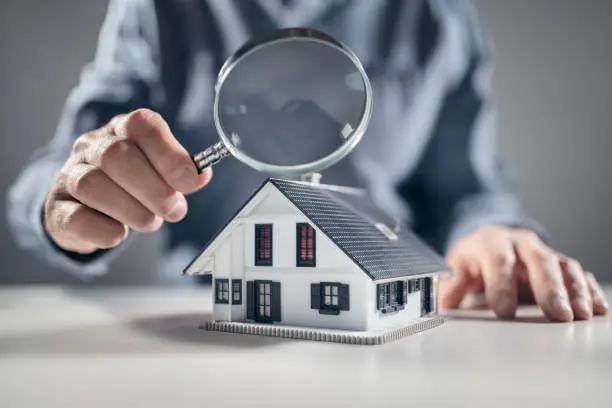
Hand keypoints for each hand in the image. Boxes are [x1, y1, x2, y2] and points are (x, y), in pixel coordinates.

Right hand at [44, 109, 211, 253]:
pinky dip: (103, 230)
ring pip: (92, 184)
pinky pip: (75, 217)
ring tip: (150, 222)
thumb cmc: (131, 185)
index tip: (190, 182)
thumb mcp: (160, 172)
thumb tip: (201, 175)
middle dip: (154, 189)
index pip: (142, 125)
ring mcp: (69, 175)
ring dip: (131, 210)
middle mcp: (92, 146)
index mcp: (123, 130)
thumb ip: (181, 173)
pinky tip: (119, 234)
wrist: (88, 208)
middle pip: (116, 156)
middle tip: (174, 210)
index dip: (169, 154)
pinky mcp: (56, 208)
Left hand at [439, 226, 608, 320]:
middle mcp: (521, 244)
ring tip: (581, 315)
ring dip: (574, 291)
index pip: (497, 261)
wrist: (490, 239)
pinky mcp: (558, 263)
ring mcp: (542, 252)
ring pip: (562, 266)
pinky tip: (597, 308)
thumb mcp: (457, 265)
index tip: (504, 310)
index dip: (501, 284)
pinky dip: (589, 290)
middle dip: (548, 288)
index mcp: (492, 243)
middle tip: (558, 314)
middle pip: (538, 261)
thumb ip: (452, 283)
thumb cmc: (474, 257)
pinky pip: (577, 273)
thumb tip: (442, 302)